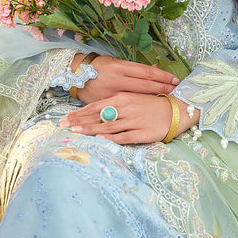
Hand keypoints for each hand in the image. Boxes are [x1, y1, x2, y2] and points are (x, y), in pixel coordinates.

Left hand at [60, 92, 198, 144]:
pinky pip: (122, 137)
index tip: (65, 118)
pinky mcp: (141, 133)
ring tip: (75, 133)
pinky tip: (98, 139)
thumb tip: (96, 111)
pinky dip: (109, 138)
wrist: (174, 110)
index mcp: (122, 98)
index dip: (79, 113)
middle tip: (63, 126)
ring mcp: (133, 121)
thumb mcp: (130, 99)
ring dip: (89, 130)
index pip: (95, 106)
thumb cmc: (150, 105)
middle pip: (97, 116)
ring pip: (107, 127)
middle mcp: (125, 108)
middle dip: (79, 121)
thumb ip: (114, 105)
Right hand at [72, 54, 179, 103]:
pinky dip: (139, 107)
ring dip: (154, 98)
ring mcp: (112, 93)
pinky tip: (150, 110)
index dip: (163, 76)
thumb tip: (156, 68)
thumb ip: (135, 69)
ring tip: (169, 100)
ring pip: (138, 97)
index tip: (176, 79)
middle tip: (177, 91)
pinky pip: (126, 107)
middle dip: (163, 88)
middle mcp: (117, 79)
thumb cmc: (98, 67)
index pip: (147, 72)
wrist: (74, 74)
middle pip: (146, 85)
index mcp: (120, 67)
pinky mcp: (106, 103)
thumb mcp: (116, 62)